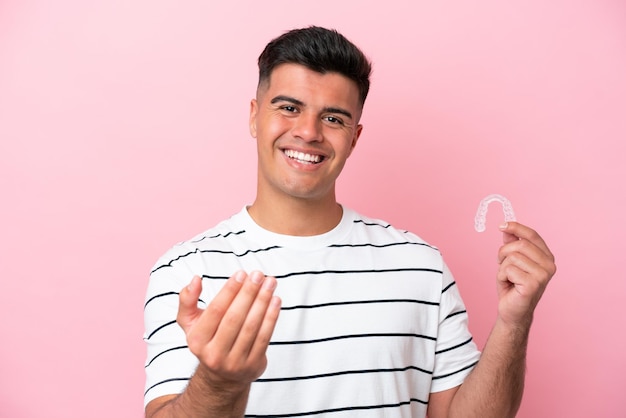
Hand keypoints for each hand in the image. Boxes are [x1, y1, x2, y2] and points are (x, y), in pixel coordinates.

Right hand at [176, 271, 280, 390]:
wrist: (221, 376)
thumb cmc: (208, 339)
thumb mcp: (190, 322)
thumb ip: (187, 300)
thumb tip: (195, 279)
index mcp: (197, 340)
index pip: (216, 310)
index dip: (230, 290)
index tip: (241, 274)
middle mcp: (214, 354)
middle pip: (235, 318)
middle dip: (248, 293)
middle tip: (258, 274)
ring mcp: (234, 362)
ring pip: (251, 327)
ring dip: (263, 302)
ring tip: (270, 283)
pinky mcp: (253, 365)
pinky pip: (264, 337)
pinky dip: (271, 317)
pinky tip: (275, 300)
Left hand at [496, 222, 555, 327]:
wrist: (512, 310)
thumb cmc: (513, 286)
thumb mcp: (510, 261)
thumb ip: (512, 244)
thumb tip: (507, 229)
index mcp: (546, 257)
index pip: (533, 235)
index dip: (516, 228)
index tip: (502, 225)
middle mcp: (549, 265)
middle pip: (520, 245)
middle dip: (504, 253)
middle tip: (501, 264)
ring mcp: (543, 275)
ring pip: (512, 257)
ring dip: (503, 267)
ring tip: (508, 278)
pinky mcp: (533, 284)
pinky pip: (509, 269)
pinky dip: (502, 277)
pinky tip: (509, 285)